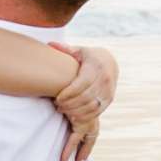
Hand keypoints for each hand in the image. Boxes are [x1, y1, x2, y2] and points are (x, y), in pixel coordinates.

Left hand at [50, 44, 117, 160]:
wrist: (109, 62)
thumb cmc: (88, 57)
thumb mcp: (79, 51)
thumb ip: (65, 49)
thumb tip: (50, 44)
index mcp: (95, 67)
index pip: (80, 85)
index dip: (67, 94)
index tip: (57, 99)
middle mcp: (104, 80)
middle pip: (85, 98)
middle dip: (69, 105)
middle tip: (57, 106)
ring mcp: (108, 91)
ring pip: (91, 107)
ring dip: (76, 112)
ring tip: (64, 111)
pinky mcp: (109, 100)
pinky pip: (97, 112)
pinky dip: (84, 116)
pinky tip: (73, 116)